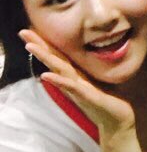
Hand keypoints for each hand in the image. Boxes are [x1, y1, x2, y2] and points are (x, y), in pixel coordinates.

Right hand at [18, 29, 134, 133]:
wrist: (118, 122)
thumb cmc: (110, 100)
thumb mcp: (100, 80)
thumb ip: (92, 69)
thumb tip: (95, 51)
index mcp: (77, 75)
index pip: (59, 56)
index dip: (47, 43)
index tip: (32, 29)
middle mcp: (74, 81)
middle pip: (54, 60)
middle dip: (39, 46)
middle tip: (22, 32)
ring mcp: (78, 90)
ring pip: (59, 71)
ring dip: (45, 58)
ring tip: (30, 46)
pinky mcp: (88, 98)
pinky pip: (71, 87)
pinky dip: (59, 81)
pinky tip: (46, 75)